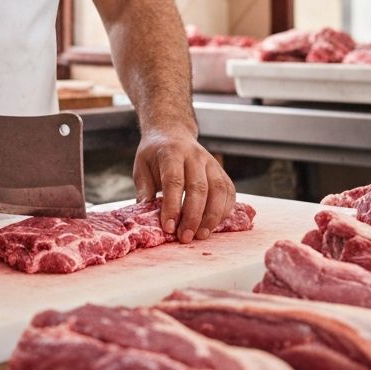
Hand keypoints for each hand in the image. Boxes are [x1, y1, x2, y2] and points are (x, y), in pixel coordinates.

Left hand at [133, 127, 234, 241]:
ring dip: (212, 216)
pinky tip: (214, 224)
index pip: (174, 180)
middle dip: (193, 216)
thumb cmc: (155, 154)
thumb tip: (146, 216)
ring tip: (201, 235)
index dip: (172, 206)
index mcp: (171, 153)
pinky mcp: (221, 171)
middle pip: (199, 187)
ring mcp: (211, 162)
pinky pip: (229, 191)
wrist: (172, 133)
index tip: (168, 227)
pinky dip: (224, 210)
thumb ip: (144, 190)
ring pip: (218, 190)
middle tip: (185, 237)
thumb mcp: (141, 167)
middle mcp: (194, 156)